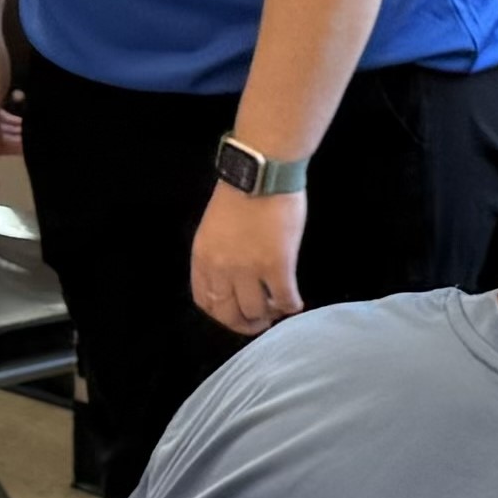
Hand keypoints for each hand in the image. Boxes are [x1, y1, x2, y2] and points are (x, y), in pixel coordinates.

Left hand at [194, 184, 305, 336]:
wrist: (261, 173)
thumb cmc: (241, 193)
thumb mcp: (214, 229)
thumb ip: (218, 255)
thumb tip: (233, 278)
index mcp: (202, 258)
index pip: (205, 302)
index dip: (222, 315)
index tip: (237, 314)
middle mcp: (221, 269)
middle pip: (229, 314)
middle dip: (245, 324)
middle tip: (261, 321)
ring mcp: (249, 270)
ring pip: (257, 311)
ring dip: (270, 314)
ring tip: (279, 307)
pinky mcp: (277, 266)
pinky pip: (284, 299)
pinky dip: (291, 306)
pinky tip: (295, 302)